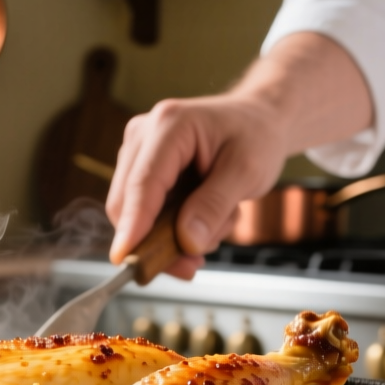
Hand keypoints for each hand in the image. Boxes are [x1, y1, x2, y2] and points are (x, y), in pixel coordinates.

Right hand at [105, 94, 286, 278]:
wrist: (258, 121)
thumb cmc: (256, 137)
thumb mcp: (247, 171)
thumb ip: (215, 205)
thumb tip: (186, 241)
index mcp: (169, 126)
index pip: (143, 183)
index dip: (133, 225)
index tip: (128, 260)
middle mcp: (144, 135)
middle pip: (126, 202)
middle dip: (157, 241)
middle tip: (195, 263)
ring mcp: (139, 152)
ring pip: (134, 213)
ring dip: (173, 234)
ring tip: (218, 221)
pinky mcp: (142, 168)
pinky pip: (144, 213)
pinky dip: (173, 228)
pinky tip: (205, 218)